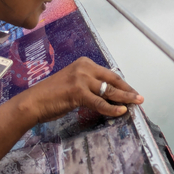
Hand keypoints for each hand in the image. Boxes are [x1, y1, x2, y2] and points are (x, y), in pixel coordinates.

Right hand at [17, 57, 143, 123]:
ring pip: (108, 91)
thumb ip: (90, 85)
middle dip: (128, 90)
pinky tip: (121, 111)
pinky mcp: (78, 92)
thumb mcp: (74, 84)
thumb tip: (109, 94)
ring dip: (125, 98)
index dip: (122, 84)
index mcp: (84, 63)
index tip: (132, 92)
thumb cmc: (53, 96)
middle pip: (112, 80)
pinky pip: (99, 102)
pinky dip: (111, 108)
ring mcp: (81, 78)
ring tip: (136, 103)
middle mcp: (84, 67)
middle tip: (140, 98)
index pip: (109, 74)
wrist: (33, 102)